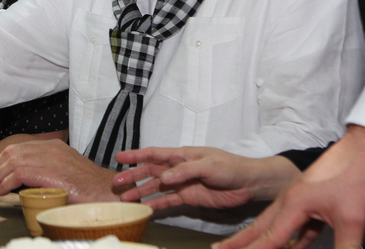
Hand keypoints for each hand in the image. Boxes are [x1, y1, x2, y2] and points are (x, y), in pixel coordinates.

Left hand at [0, 139, 120, 202]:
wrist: (107, 192)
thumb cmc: (89, 187)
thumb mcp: (67, 171)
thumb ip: (49, 169)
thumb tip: (31, 179)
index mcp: (54, 145)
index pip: (20, 147)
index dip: (2, 160)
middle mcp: (50, 148)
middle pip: (13, 152)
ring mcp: (50, 159)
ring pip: (13, 162)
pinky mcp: (49, 172)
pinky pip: (19, 174)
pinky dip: (6, 183)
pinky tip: (1, 191)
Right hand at [113, 146, 300, 211]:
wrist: (248, 183)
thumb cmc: (230, 167)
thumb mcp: (208, 165)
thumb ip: (185, 171)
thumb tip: (164, 177)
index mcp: (182, 155)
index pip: (154, 154)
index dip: (136, 155)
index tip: (119, 157)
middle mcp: (178, 169)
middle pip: (150, 172)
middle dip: (133, 176)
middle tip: (116, 183)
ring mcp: (182, 184)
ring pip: (156, 188)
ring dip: (141, 192)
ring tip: (125, 199)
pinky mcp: (189, 198)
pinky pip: (169, 201)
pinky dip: (156, 205)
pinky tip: (145, 209)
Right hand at [217, 125, 364, 248]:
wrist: (361, 151)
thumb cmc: (354, 178)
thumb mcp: (352, 219)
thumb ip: (345, 247)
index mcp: (293, 205)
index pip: (269, 237)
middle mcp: (289, 202)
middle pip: (260, 227)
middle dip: (239, 241)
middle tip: (218, 248)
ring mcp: (298, 200)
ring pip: (274, 225)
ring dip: (260, 238)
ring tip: (245, 247)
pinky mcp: (311, 201)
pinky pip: (296, 225)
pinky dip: (291, 238)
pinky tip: (294, 248)